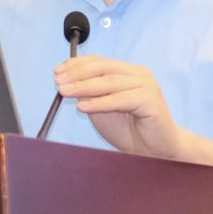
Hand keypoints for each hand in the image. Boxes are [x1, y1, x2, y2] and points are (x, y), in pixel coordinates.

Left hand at [54, 55, 184, 158]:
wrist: (154, 152)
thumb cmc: (130, 131)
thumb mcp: (103, 109)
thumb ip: (91, 95)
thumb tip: (68, 83)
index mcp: (128, 72)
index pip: (100, 61)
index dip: (77, 64)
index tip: (58, 70)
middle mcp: (139, 74)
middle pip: (104, 68)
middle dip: (78, 73)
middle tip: (58, 80)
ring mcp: (146, 85)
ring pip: (110, 82)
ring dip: (84, 86)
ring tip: (65, 91)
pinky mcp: (150, 100)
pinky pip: (120, 99)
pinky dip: (100, 103)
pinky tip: (83, 107)